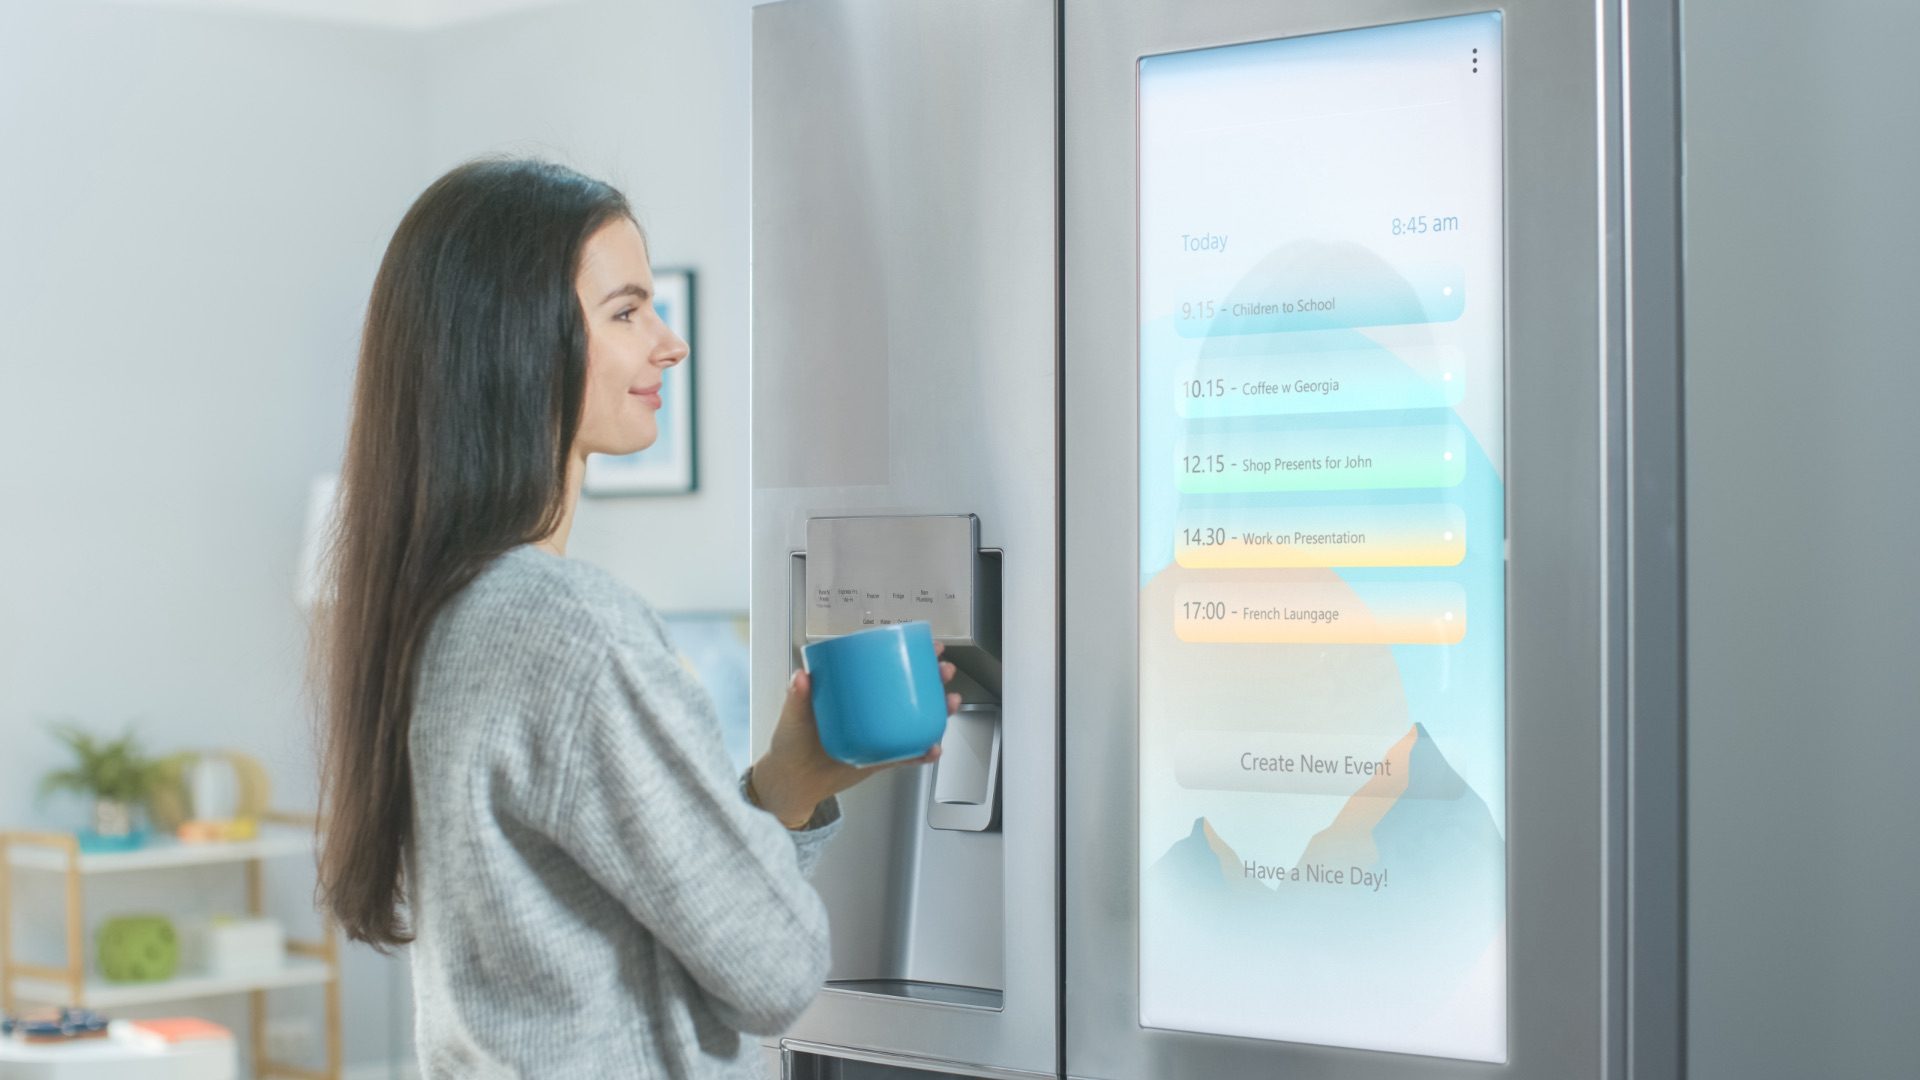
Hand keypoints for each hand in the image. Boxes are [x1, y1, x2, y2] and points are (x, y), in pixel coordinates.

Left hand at [749, 644, 958, 828]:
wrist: (793, 783)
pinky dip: (924, 751)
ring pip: (917, 717)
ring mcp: (880, 732)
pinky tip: (934, 748)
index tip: (926, 645)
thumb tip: (801, 676)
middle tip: (943, 672)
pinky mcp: (883, 757)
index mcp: (854, 692)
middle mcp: (871, 709)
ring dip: (938, 710)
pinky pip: (909, 752)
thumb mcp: (793, 717)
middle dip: (933, 677)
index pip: (885, 665)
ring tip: (950, 705)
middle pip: (910, 688)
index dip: (910, 653)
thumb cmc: (791, 744)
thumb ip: (797, 697)